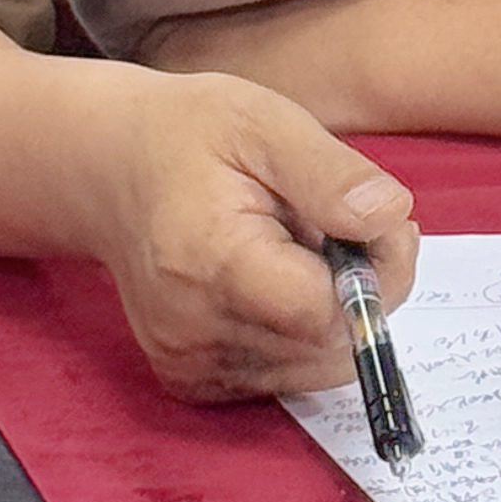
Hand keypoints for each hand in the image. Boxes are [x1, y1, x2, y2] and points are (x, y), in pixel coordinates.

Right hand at [82, 68, 416, 405]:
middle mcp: (193, 330)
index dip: (377, 273)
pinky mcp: (191, 378)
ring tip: (307, 245)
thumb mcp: (263, 122)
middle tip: (351, 225)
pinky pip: (282, 373)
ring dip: (336, 312)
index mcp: (211, 264)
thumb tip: (389, 217)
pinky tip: (281, 278)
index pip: (325, 311)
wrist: (111, 169)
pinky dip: (303, 333)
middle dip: (367, 290)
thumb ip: (328, 175)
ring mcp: (188, 363)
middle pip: (328, 345)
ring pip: (314, 366)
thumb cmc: (189, 136)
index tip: (382, 223)